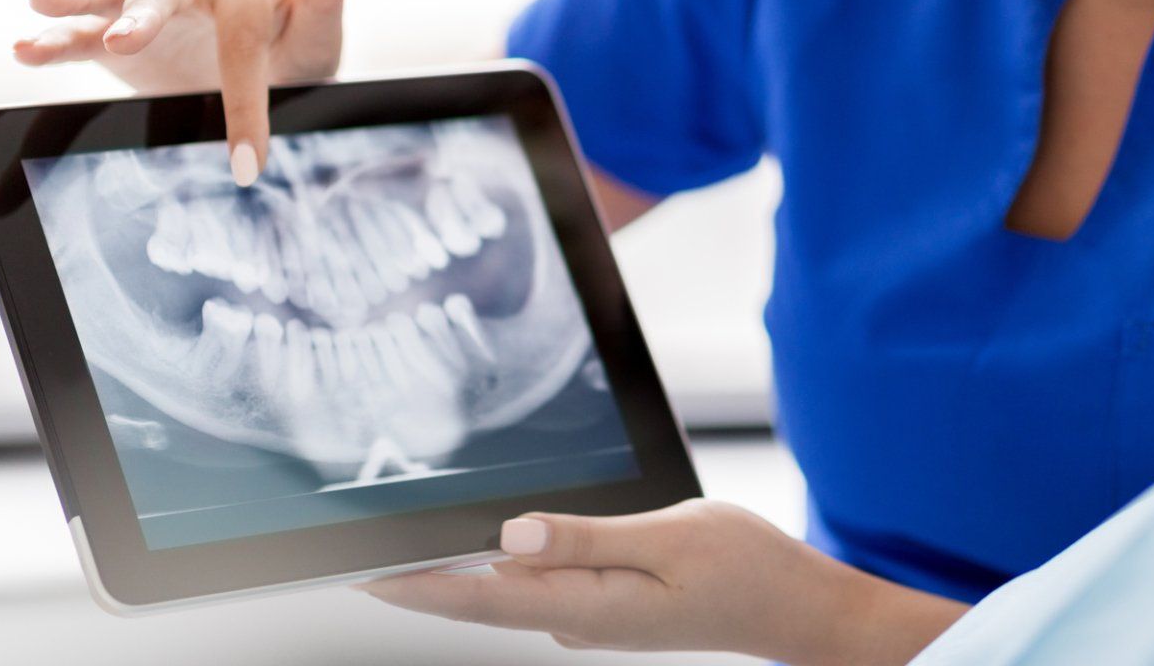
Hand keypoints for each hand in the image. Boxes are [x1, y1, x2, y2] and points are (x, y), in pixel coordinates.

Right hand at [15, 0, 367, 184]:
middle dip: (145, 12)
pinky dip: (54, 38)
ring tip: (40, 4)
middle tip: (127, 37)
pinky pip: (82, 34)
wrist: (265, 55)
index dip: (245, 100)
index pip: (241, 36)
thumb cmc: (295, 38)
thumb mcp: (318, 27)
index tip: (250, 161)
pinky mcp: (113, 33)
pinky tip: (25, 47)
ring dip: (75, 1)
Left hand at [362, 500, 966, 665]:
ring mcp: (594, 616)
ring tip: (401, 542)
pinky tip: (486, 544)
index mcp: (591, 607)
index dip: (415, 582)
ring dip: (455, 570)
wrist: (799, 607)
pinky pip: (541, 583)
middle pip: (483, 595)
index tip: (359, 567)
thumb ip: (589, 538)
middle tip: (354, 550)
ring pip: (508, 589)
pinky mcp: (608, 604)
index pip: (482, 594)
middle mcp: (581, 619)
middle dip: (418, 575)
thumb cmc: (749, 570)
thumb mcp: (674, 538)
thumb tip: (512, 534)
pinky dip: (501, 565)